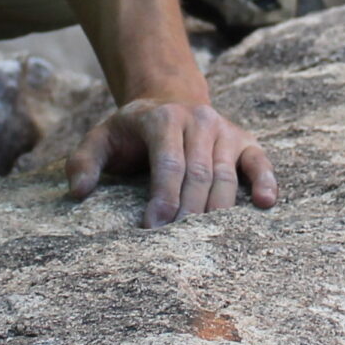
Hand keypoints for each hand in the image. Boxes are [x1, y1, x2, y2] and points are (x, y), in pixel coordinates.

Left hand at [67, 96, 278, 226]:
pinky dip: (266, 181)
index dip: (163, 197)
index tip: (153, 228)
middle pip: (199, 173)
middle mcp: (198, 121)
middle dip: (189, 211)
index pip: (168, 162)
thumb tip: (78, 192)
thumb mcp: (101, 138)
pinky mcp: (245, 141)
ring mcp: (224, 131)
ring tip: (210, 242)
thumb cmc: (132, 132)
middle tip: (179, 244)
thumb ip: (83, 161)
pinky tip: (266, 204)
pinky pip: (259, 162)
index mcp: (163, 120)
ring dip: (218, 210)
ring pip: (226, 176)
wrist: (168, 100)